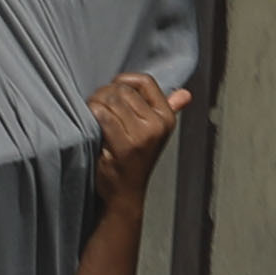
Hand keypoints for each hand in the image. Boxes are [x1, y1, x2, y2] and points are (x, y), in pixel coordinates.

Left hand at [87, 73, 190, 200]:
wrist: (125, 193)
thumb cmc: (135, 160)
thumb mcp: (156, 133)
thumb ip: (169, 109)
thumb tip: (185, 94)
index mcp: (166, 117)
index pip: (145, 81)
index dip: (124, 81)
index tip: (114, 91)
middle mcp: (157, 125)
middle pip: (124, 90)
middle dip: (105, 93)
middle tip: (97, 106)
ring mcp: (142, 136)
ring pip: (111, 100)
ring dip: (95, 103)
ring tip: (93, 115)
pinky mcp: (124, 145)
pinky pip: (102, 115)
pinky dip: (91, 114)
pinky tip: (90, 123)